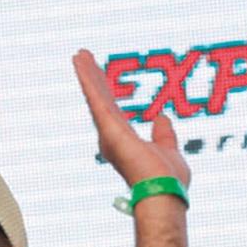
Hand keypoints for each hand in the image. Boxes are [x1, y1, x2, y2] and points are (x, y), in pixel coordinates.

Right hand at [72, 50, 190, 190]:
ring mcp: (108, 131)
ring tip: (79, 54)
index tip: (99, 75)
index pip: (113, 110)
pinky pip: (95, 97)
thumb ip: (163, 133)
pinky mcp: (108, 126)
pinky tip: (79, 62)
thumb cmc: (167, 179)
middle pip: (100, 100)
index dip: (106, 91)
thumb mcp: (168, 148)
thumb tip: (161, 117)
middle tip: (82, 58)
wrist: (163, 192)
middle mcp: (112, 136)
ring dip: (87, 74)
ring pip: (95, 96)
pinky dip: (87, 79)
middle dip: (92, 78)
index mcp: (125, 140)